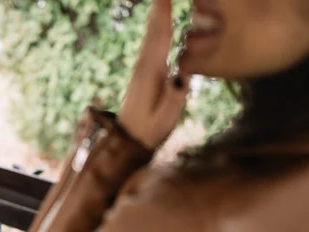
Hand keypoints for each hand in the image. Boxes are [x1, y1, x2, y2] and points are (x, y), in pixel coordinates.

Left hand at [119, 0, 189, 148]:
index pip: (160, 38)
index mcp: (151, 74)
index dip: (163, 15)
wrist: (127, 140)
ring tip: (161, 1)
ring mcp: (141, 69)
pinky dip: (154, 29)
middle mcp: (144, 66)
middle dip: (159, 9)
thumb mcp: (165, 118)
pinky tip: (157, 23)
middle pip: (153, 31)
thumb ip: (174, 97)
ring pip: (150, 36)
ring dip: (156, 16)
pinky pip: (150, 45)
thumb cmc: (149, 130)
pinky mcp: (142, 74)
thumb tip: (181, 76)